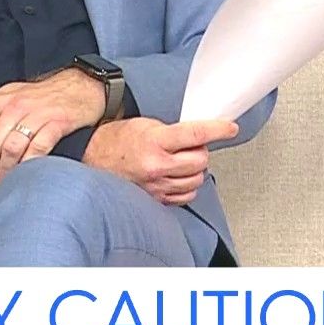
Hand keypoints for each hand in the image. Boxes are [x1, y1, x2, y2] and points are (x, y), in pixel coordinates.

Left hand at [0, 69, 103, 192]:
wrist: (81, 86)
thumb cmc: (41, 94)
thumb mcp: (7, 94)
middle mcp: (15, 108)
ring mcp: (37, 115)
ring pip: (11, 148)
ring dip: (4, 171)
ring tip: (1, 185)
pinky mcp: (57, 123)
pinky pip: (39, 147)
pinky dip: (29, 163)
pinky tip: (25, 174)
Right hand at [85, 117, 238, 205]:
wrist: (93, 159)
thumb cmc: (117, 140)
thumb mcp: (146, 125)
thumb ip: (174, 132)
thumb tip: (200, 136)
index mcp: (155, 141)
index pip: (196, 134)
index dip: (218, 129)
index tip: (230, 128)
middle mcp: (156, 165)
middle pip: (200, 159)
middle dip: (200, 151)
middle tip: (190, 146)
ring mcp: (157, 185)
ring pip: (197, 179)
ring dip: (195, 169)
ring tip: (181, 161)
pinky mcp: (156, 199)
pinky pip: (186, 195)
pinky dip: (188, 186)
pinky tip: (178, 177)